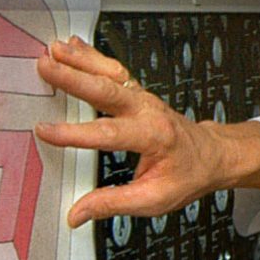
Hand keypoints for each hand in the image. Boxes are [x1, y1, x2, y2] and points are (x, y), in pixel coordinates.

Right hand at [32, 37, 259, 226]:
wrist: (213, 155)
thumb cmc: (189, 174)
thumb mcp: (155, 199)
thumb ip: (113, 204)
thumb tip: (78, 213)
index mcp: (153, 136)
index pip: (107, 133)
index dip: (74, 133)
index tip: (46, 130)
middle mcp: (147, 110)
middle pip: (105, 90)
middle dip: (73, 77)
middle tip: (45, 67)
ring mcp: (143, 97)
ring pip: (109, 73)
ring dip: (80, 60)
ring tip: (53, 50)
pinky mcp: (138, 92)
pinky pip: (113, 70)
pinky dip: (92, 56)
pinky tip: (73, 46)